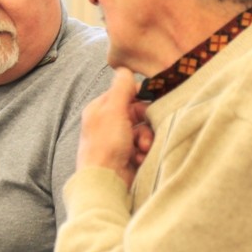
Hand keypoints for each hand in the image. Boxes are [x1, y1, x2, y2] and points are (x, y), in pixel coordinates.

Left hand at [76, 67, 152, 187]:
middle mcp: (108, 123)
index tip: (151, 102)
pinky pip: (143, 147)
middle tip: (144, 135)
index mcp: (101, 109)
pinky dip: (144, 152)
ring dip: (146, 139)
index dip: (140, 97)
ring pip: (143, 130)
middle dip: (146, 123)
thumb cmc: (105, 145)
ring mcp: (118, 141)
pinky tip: (139, 159)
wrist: (105, 182)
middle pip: (138, 113)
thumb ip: (121, 88)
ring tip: (142, 150)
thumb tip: (125, 68)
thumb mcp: (113, 110)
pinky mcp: (127, 156)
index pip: (125, 94)